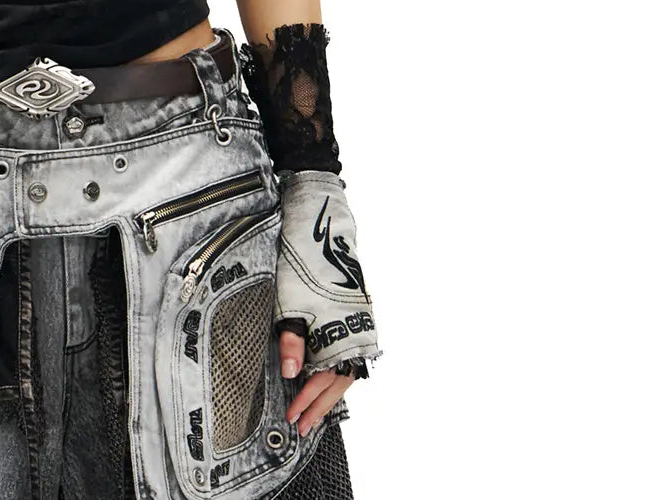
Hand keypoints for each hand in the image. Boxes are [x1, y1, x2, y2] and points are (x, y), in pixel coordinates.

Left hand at [273, 167, 380, 437]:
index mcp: (343, 327)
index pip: (329, 378)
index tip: (294, 417)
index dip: (311, 401)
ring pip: (344, 366)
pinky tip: (316, 373)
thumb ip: (292, 336)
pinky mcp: (350, 311)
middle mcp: (355, 328)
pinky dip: (331, 367)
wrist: (320, 220)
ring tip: (308, 408)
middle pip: (340, 379)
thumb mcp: (289, 296)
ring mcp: (355, 320)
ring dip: (325, 388)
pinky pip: (344, 348)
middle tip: (301, 425)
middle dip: (319, 403)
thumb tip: (291, 371)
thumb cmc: (302, 257)